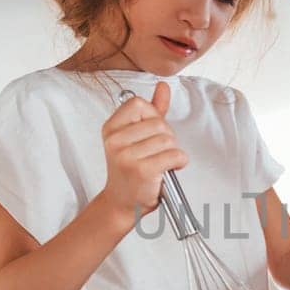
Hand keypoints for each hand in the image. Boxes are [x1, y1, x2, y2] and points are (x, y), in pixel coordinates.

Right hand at [99, 83, 185, 221]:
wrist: (122, 202)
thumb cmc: (130, 170)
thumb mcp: (136, 137)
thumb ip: (152, 111)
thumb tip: (163, 86)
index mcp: (110, 128)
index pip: (139, 104)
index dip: (152, 117)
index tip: (148, 133)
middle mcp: (115, 141)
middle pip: (159, 123)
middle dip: (166, 137)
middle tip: (156, 153)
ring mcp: (126, 156)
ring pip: (168, 140)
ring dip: (173, 152)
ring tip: (161, 163)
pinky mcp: (142, 170)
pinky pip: (175, 155)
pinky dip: (179, 162)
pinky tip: (169, 169)